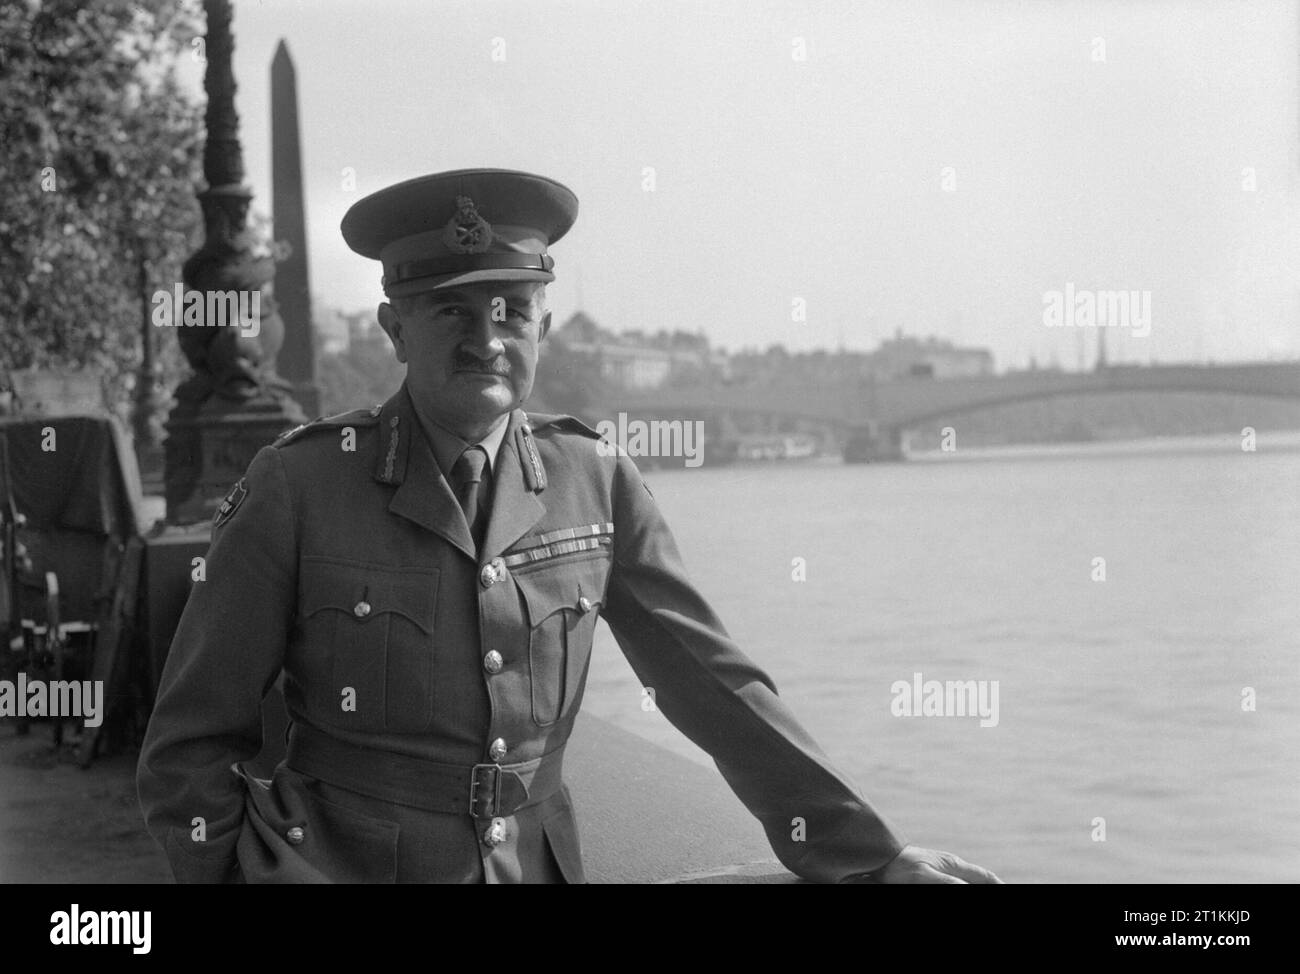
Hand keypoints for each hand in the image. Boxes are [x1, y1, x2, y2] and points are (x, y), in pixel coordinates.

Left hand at [870, 844, 1002, 883]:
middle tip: (998, 890)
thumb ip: (949, 882)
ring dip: (974, 884)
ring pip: (963, 880)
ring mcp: (939, 870)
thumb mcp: (925, 876)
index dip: (997, 884)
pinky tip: (960, 885)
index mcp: (953, 864)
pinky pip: (950, 881)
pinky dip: (958, 884)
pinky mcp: (927, 875)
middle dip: (987, 886)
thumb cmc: (899, 866)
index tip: (1007, 889)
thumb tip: (969, 888)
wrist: (876, 858)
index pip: (983, 876)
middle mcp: (949, 867)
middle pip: (976, 879)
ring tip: (985, 887)